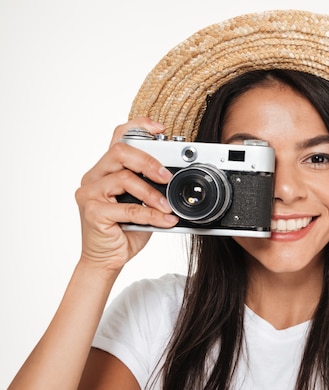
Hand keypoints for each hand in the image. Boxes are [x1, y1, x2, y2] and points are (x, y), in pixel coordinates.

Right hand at [74, 117, 177, 272]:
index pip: (118, 137)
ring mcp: (89, 193)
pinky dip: (151, 215)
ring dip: (152, 193)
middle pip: (119, 152)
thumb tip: (176, 176)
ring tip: (167, 206)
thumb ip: (151, 186)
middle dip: (148, 161)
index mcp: (105, 170)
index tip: (160, 129)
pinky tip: (165, 220)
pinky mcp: (92, 211)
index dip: (138, 127)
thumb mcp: (143, 203)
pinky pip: (127, 208)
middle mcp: (94, 177)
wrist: (106, 260)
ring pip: (124, 178)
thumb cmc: (125, 231)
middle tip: (167, 176)